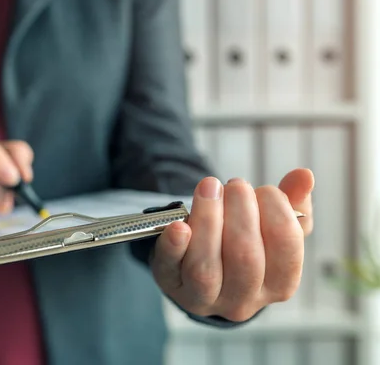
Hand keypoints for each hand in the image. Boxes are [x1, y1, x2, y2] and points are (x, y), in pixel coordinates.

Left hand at [151, 168, 313, 321]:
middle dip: (241, 212)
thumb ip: (291, 202)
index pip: (286, 248)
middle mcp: (243, 299)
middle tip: (235, 184)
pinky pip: (170, 268)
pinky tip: (178, 224)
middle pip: (245, 258)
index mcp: (279, 284)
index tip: (265, 190)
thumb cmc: (243, 245)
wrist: (197, 271)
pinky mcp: (171, 283)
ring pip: (206, 267)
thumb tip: (304, 175)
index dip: (278, 211)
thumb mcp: (271, 227)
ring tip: (209, 187)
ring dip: (208, 220)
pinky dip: (174, 245)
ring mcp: (204, 296)